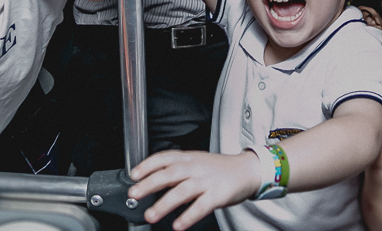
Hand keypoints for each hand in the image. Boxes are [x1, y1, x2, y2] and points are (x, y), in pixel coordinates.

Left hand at [129, 149, 260, 229]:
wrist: (247, 170)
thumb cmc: (218, 169)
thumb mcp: (196, 163)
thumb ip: (175, 171)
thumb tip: (150, 184)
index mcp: (188, 158)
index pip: (164, 157)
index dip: (147, 165)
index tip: (133, 175)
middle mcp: (196, 167)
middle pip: (169, 174)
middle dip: (149, 184)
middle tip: (134, 194)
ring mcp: (207, 181)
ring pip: (182, 191)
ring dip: (164, 204)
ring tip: (150, 215)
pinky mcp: (218, 194)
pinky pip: (201, 206)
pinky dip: (188, 216)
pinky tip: (178, 225)